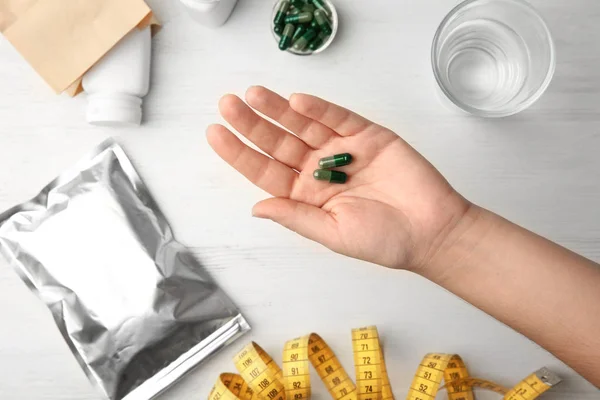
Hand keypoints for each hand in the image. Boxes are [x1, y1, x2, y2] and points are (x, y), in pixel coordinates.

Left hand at [207, 86, 471, 272]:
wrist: (431, 231)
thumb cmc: (384, 240)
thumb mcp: (333, 234)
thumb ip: (296, 217)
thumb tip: (256, 207)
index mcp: (307, 196)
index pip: (265, 171)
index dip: (240, 153)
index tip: (215, 134)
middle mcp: (320, 170)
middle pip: (279, 142)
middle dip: (253, 124)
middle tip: (227, 105)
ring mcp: (343, 150)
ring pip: (304, 124)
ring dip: (278, 109)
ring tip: (253, 95)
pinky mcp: (369, 135)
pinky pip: (338, 118)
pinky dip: (319, 108)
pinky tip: (296, 101)